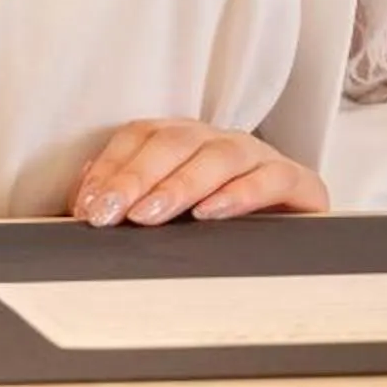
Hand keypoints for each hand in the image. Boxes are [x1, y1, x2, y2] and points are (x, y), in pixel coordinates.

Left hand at [71, 120, 330, 227]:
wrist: (296, 250)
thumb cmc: (224, 229)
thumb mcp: (170, 217)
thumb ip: (127, 203)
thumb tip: (85, 197)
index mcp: (187, 142)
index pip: (143, 136)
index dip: (112, 166)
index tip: (88, 205)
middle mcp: (221, 142)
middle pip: (177, 141)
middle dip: (137, 176)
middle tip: (110, 212)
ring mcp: (261, 159)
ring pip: (220, 155)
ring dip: (181, 184)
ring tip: (152, 215)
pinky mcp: (300, 184)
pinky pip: (271, 179)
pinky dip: (240, 194)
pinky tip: (211, 213)